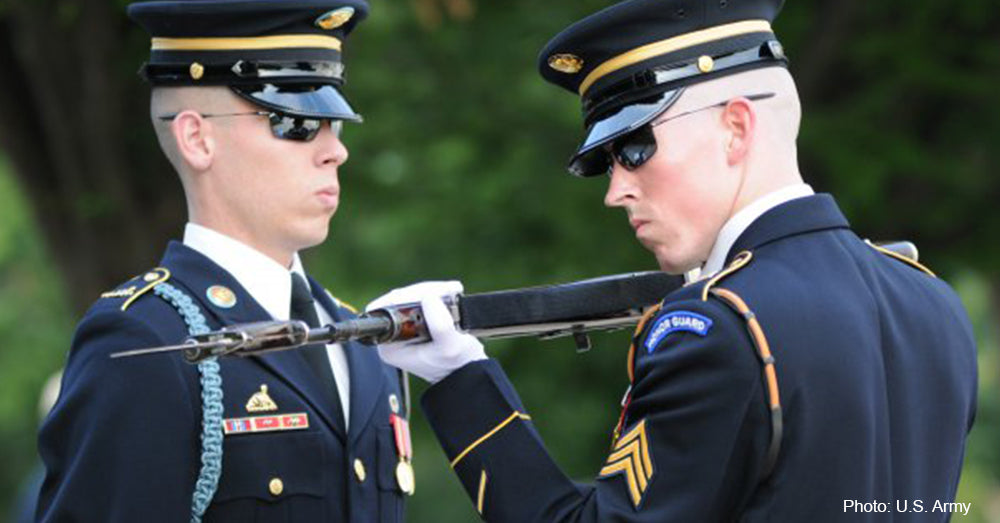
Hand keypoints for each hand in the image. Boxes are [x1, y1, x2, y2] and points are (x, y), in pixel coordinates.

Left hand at [365, 281, 485, 382]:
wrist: (467, 370)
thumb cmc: (456, 364)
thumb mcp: (450, 347)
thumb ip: (440, 325)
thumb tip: (429, 297)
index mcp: (390, 346)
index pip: (385, 310)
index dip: (405, 298)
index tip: (429, 295)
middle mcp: (392, 337)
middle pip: (398, 299)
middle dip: (423, 292)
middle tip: (447, 291)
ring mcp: (402, 328)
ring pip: (409, 296)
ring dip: (432, 290)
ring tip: (453, 291)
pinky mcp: (415, 321)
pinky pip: (419, 298)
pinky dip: (436, 293)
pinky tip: (451, 292)